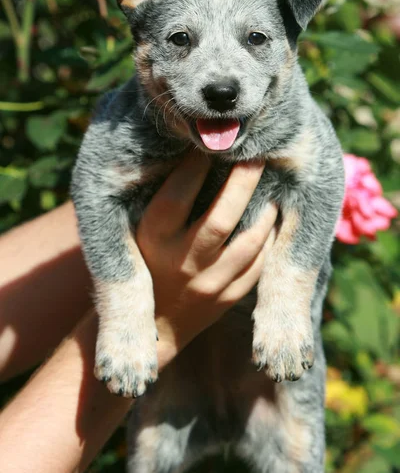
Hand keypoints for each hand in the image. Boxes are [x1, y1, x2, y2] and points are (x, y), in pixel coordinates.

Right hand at [137, 152, 277, 362]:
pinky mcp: (228, 299)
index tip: (210, 144)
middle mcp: (182, 262)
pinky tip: (271, 220)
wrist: (153, 329)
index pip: (177, 195)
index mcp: (154, 240)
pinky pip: (258, 266)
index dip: (195, 166)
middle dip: (243, 181)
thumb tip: (188, 155)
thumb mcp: (136, 234)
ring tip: (272, 187)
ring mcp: (208, 284)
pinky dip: (268, 240)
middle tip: (256, 155)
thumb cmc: (143, 266)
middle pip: (222, 217)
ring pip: (249, 242)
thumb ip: (157, 201)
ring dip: (265, 211)